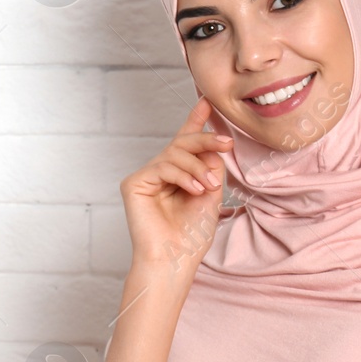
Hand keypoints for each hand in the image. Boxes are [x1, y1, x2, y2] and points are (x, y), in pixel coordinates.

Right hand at [120, 96, 232, 274]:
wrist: (175, 259)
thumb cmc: (192, 235)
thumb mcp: (211, 195)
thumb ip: (210, 168)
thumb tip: (210, 145)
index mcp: (178, 176)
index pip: (185, 143)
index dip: (195, 122)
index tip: (206, 102)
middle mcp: (159, 173)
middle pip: (182, 143)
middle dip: (206, 139)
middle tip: (227, 142)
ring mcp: (145, 177)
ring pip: (174, 153)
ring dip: (196, 166)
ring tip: (208, 186)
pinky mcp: (134, 184)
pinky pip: (162, 166)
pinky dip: (181, 175)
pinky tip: (194, 189)